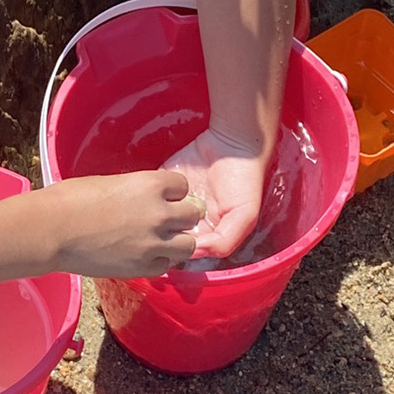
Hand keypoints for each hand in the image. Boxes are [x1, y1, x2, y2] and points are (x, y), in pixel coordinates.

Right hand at [41, 170, 200, 277]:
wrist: (53, 230)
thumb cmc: (72, 199)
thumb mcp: (112, 182)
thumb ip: (138, 191)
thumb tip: (147, 200)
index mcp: (151, 184)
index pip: (183, 186)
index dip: (172, 191)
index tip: (163, 197)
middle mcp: (159, 214)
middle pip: (193, 215)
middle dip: (181, 216)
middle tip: (166, 220)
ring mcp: (153, 244)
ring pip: (188, 245)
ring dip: (177, 242)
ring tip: (159, 240)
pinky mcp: (143, 268)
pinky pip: (166, 266)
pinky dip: (159, 261)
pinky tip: (143, 255)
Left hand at [161, 127, 272, 259]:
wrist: (233, 142)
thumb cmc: (244, 180)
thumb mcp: (245, 215)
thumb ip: (225, 240)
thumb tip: (196, 252)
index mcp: (206, 231)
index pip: (185, 249)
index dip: (178, 249)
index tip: (174, 242)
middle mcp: (188, 219)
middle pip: (166, 235)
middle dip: (161, 233)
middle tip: (161, 226)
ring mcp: (174, 200)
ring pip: (155, 217)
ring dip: (152, 215)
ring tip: (156, 209)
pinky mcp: (163, 181)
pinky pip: (150, 194)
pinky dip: (148, 195)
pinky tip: (153, 194)